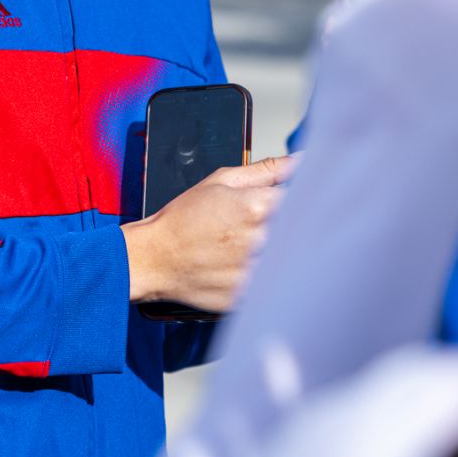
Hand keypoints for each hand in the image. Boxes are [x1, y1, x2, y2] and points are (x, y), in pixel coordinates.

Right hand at [122, 156, 296, 312]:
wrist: (154, 258)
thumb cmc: (183, 219)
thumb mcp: (221, 181)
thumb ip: (266, 170)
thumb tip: (300, 160)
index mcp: (253, 208)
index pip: (302, 200)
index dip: (303, 199)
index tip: (296, 200)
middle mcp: (257, 241)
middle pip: (300, 231)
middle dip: (296, 224)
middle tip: (272, 224)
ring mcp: (253, 272)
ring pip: (290, 259)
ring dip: (284, 252)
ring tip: (257, 247)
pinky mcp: (247, 296)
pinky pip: (273, 284)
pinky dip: (271, 276)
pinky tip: (253, 268)